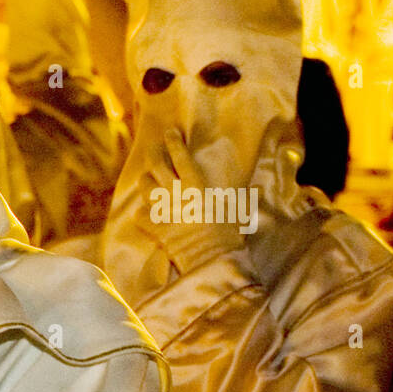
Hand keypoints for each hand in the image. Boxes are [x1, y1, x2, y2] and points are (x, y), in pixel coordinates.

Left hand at [146, 129, 242, 272]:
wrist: (212, 258)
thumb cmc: (228, 234)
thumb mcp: (234, 206)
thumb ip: (231, 191)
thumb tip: (252, 188)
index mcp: (197, 186)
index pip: (182, 157)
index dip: (174, 142)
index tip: (169, 133)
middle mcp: (177, 194)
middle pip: (157, 166)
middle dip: (153, 154)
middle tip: (153, 149)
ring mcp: (163, 210)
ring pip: (145, 187)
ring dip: (145, 182)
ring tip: (146, 179)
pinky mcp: (154, 227)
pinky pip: (140, 215)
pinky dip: (142, 213)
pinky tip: (145, 213)